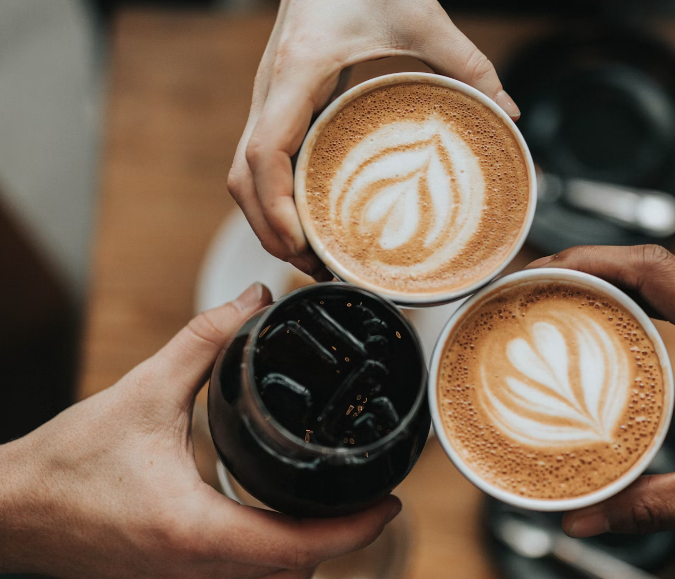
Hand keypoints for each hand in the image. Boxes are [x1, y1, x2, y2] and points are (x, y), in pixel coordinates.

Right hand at [0, 283, 400, 577]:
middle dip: (339, 541)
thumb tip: (250, 300)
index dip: (354, 530)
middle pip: (293, 572)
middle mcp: (192, 570)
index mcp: (193, 531)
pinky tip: (278, 519)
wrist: (6, 512)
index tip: (391, 503)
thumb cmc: (64, 463)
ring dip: (307, 551)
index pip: (297, 547)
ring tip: (335, 505)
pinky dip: (271, 556)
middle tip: (369, 496)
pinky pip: (238, 577)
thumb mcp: (141, 392)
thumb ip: (203, 342)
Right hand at [228, 0, 518, 277]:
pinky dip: (274, 197)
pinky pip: (260, 159)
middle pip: (242, 179)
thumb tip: (508, 112)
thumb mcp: (421, 16)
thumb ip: (467, 63)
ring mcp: (268, 97)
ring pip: (243, 174)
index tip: (302, 244)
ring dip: (267, 219)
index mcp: (296, 73)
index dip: (274, 208)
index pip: (263, 154)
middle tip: (315, 268)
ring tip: (311, 255)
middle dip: (269, 231)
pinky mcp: (278, 102)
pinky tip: (307, 216)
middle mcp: (270, 89)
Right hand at [528, 245, 674, 538]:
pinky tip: (598, 319)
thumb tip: (584, 515)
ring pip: (659, 275)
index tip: (544, 269)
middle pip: (649, 263)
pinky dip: (629, 298)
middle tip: (531, 285)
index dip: (593, 261)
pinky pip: (672, 298)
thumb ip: (650, 505)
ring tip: (552, 295)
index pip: (655, 270)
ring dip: (605, 277)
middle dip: (584, 264)